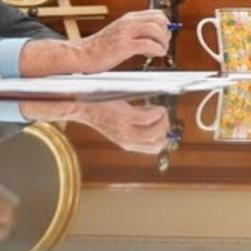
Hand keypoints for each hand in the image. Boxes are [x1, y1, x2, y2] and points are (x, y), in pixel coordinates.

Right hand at [21, 10, 170, 75]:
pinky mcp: (124, 46)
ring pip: (156, 30)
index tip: (165, 35)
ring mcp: (126, 33)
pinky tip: (154, 55)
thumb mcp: (120, 33)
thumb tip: (156, 37)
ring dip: (163, 42)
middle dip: (166, 33)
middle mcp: (128, 23)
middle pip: (159, 20)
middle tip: (163, 44)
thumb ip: (136, 32)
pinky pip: (148, 44)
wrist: (81, 54)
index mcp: (128, 18)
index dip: (165, 24)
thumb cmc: (99, 47)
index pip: (156, 13)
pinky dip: (156, 50)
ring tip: (160, 51)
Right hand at [21, 100, 171, 154]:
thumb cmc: (103, 104)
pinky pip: (149, 146)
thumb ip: (140, 110)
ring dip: (161, 134)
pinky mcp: (126, 144)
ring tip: (158, 123)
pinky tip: (150, 129)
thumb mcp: (123, 104)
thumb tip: (157, 113)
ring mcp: (126, 141)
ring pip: (155, 145)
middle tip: (162, 115)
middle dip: (163, 125)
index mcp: (124, 119)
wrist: (86, 112)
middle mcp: (125, 134)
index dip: (160, 114)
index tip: (161, 108)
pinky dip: (155, 137)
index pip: (150, 120)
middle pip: (155, 136)